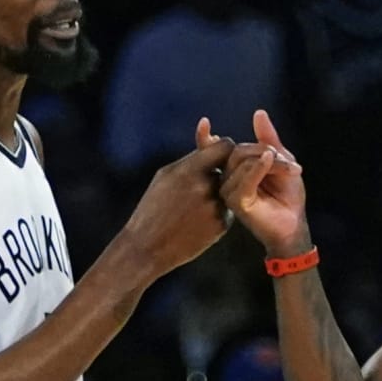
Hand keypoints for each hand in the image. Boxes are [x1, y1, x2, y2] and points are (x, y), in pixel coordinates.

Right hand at [121, 121, 235, 276]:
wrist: (149, 247)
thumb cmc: (153, 207)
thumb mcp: (166, 176)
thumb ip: (192, 157)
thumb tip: (213, 134)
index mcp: (189, 170)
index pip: (225, 146)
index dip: (225, 147)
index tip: (220, 151)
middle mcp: (206, 187)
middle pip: (232, 166)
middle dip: (227, 167)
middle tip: (219, 170)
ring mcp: (216, 207)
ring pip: (232, 187)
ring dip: (223, 188)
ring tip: (199, 199)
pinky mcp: (222, 224)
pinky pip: (229, 206)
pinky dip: (219, 207)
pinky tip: (201, 216)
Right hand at [219, 110, 307, 253]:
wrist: (294, 223)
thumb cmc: (288, 194)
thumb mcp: (281, 160)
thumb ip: (268, 138)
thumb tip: (258, 112)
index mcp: (233, 169)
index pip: (221, 148)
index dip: (207, 138)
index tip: (206, 123)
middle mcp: (227, 180)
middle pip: (238, 151)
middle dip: (266, 150)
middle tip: (289, 163)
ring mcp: (229, 192)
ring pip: (242, 162)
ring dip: (270, 161)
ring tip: (291, 171)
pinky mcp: (236, 203)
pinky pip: (243, 179)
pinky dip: (258, 168)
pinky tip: (270, 162)